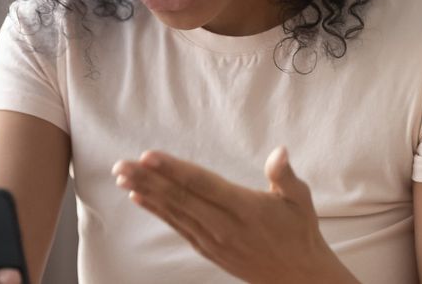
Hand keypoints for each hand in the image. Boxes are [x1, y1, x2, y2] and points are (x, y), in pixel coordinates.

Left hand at [111, 146, 358, 283]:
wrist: (299, 277)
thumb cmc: (299, 232)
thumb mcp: (300, 200)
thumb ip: (285, 175)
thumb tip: (280, 151)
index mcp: (245, 208)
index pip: (202, 184)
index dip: (173, 169)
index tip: (148, 156)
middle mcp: (224, 225)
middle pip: (180, 197)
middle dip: (147, 180)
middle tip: (120, 165)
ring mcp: (213, 240)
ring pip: (174, 211)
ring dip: (146, 193)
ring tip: (122, 177)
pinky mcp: (208, 249)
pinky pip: (178, 226)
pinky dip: (157, 211)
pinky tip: (139, 197)